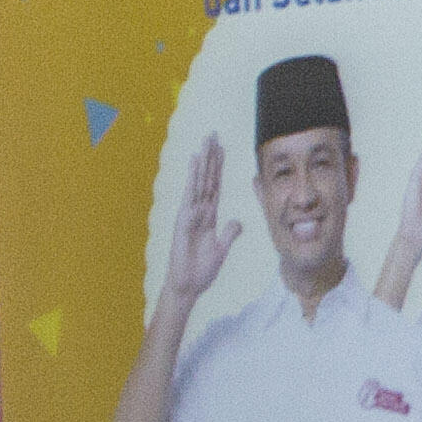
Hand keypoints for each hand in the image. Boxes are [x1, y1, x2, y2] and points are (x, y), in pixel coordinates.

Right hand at [165, 136, 240, 309]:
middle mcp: (197, 211)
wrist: (188, 285)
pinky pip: (190, 197)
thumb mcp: (221, 248)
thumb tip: (237, 221)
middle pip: (206, 179)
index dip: (218, 168)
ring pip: (198, 183)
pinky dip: (193, 180)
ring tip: (205, 143)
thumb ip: (229, 233)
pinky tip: (195, 164)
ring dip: (202, 163)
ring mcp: (189, 214)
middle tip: (213, 135)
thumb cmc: (201, 269)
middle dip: (210, 158)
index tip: (222, 149)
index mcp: (208, 216)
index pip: (215, 186)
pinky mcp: (184, 221)